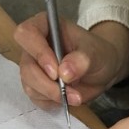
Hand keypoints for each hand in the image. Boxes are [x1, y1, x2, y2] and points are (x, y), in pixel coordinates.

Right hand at [14, 13, 128, 109]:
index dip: (38, 53)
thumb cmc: (98, 53)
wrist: (102, 70)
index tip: (56, 71)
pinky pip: (35, 97)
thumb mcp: (97, 53)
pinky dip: (51, 102)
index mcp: (45, 26)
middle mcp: (34, 46)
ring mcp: (33, 67)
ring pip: (29, 84)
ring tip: (75, 96)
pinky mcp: (35, 85)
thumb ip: (82, 59)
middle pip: (26, 66)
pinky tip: (67, 99)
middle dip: (47, 83)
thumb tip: (64, 72)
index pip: (26, 34)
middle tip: (68, 91)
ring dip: (51, 95)